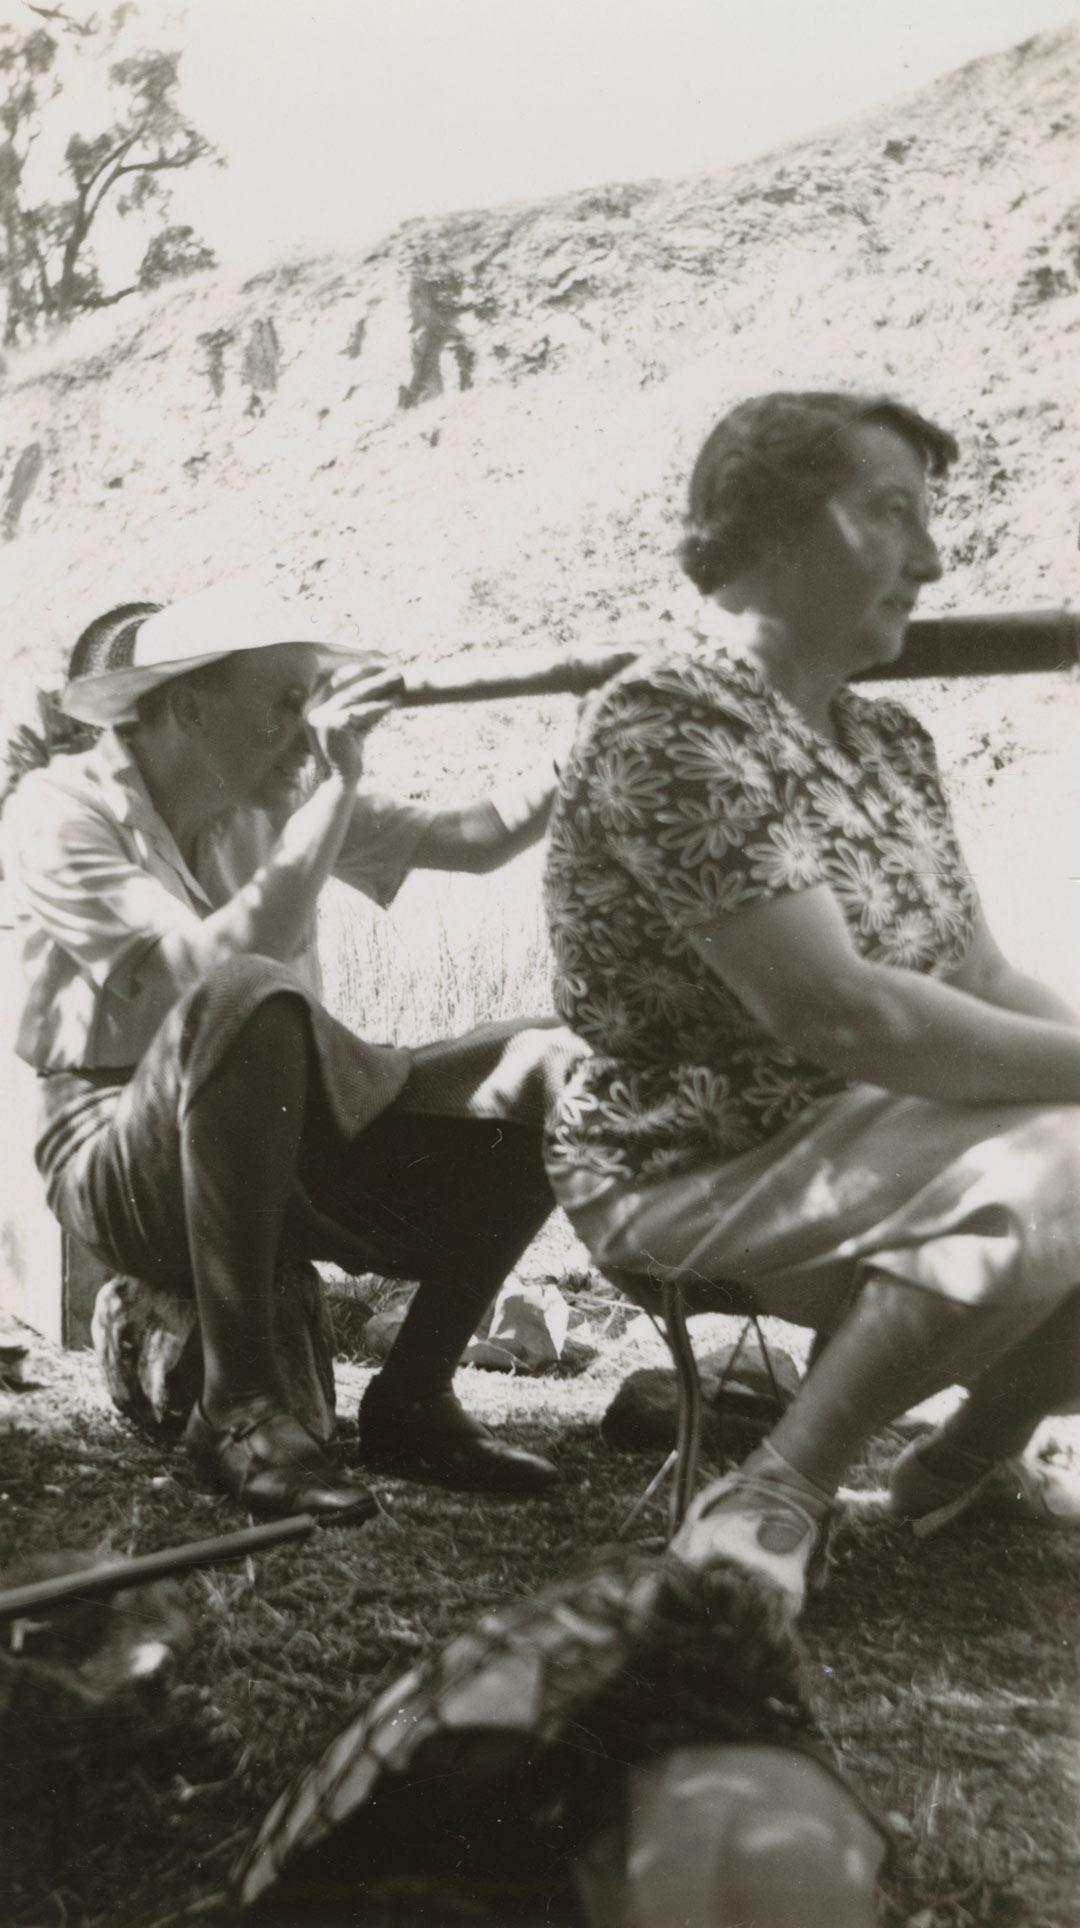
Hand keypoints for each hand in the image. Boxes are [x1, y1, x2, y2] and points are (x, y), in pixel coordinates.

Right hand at [306, 665, 404, 783]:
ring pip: (356, 695)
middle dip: (370, 673)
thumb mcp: (354, 728)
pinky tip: (395, 703)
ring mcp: (322, 717)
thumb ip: (361, 710)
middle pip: (346, 683)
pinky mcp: (336, 725)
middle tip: (392, 666)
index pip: (336, 681)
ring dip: (379, 685)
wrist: (339, 784)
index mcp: (314, 708)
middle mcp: (314, 710)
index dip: (357, 669)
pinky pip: (362, 711)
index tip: (378, 662)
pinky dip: (380, 707)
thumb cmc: (348, 758)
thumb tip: (383, 692)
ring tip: (399, 678)